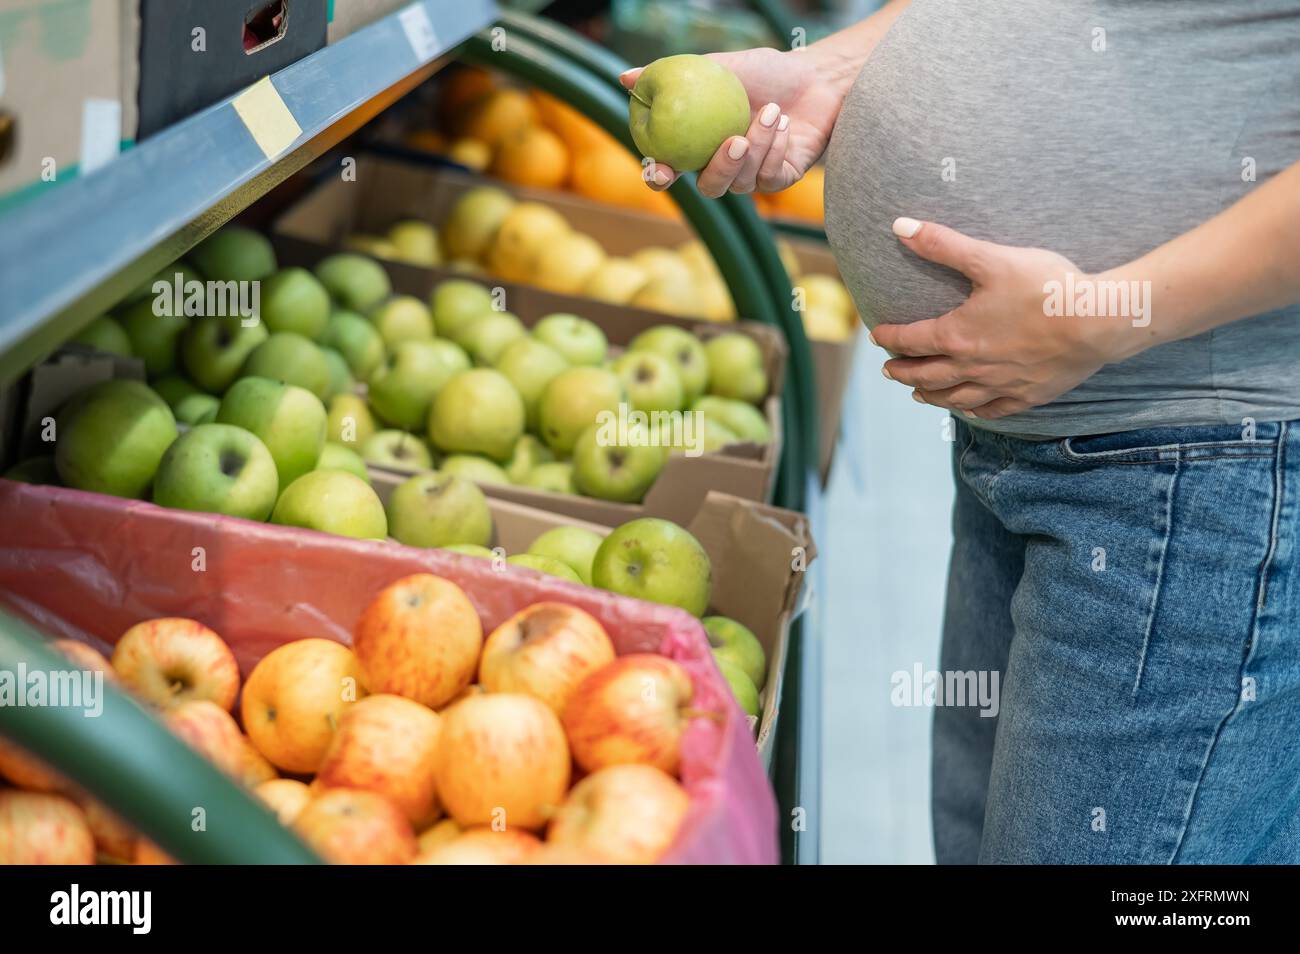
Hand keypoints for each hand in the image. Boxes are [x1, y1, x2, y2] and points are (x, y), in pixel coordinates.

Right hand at [619, 48, 841, 197]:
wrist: (816, 76)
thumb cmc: (766, 71)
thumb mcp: (719, 67)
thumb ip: (674, 74)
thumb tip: (625, 78)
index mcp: (700, 146)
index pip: (671, 170)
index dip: (660, 176)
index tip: (660, 170)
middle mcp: (724, 167)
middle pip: (710, 188)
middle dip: (720, 170)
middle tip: (734, 142)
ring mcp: (752, 176)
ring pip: (743, 182)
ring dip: (757, 146)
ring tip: (770, 111)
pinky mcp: (780, 179)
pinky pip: (770, 178)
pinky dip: (775, 150)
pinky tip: (783, 124)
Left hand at [871, 218, 1136, 418]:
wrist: (1098, 322)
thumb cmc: (1044, 287)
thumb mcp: (990, 259)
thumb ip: (942, 245)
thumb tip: (900, 226)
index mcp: (957, 335)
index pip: (911, 340)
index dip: (891, 337)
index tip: (878, 336)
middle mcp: (972, 367)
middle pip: (925, 375)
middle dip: (903, 371)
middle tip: (889, 370)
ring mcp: (999, 385)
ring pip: (953, 397)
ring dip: (930, 394)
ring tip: (917, 393)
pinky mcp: (1027, 396)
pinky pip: (991, 409)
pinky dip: (973, 410)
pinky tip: (968, 408)